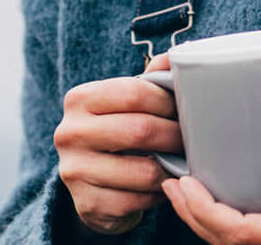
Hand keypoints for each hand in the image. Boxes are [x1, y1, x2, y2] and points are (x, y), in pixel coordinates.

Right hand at [53, 53, 182, 233]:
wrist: (91, 182)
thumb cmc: (118, 133)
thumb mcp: (128, 103)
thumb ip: (151, 79)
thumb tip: (177, 57)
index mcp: (79, 98)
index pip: (134, 93)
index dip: (168, 102)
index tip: (186, 110)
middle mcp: (68, 132)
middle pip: (140, 131)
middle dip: (175, 137)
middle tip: (193, 141)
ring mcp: (73, 171)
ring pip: (144, 172)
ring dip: (171, 170)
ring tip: (181, 164)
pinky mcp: (86, 204)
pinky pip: (139, 201)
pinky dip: (158, 196)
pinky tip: (161, 187)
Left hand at [160, 150, 260, 244]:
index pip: (238, 233)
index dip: (204, 211)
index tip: (182, 183)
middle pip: (228, 244)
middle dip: (193, 216)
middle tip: (172, 184)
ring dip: (205, 221)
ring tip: (185, 191)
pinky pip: (252, 240)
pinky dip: (226, 224)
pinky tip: (220, 199)